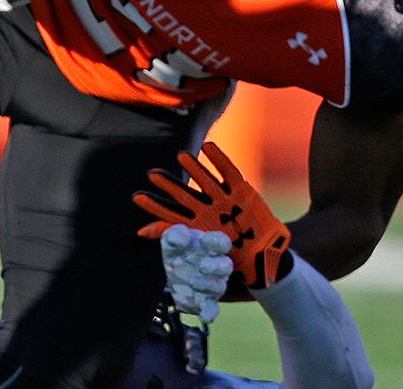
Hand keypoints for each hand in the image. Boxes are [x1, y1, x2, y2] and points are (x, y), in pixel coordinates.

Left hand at [134, 141, 290, 287]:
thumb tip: (138, 232)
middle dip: (169, 186)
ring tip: (180, 157)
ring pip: (205, 181)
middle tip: (151, 174)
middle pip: (184, 195)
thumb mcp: (203, 250)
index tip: (138, 197)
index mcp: (197, 226)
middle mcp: (207, 209)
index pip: (171, 215)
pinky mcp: (241, 191)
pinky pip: (229, 173)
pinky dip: (219, 160)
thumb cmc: (232, 256)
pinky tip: (207, 146)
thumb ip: (172, 236)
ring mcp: (223, 199)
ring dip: (193, 169)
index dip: (155, 207)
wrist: (264, 255)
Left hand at [159, 224, 232, 323]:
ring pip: (218, 286)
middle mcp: (217, 265)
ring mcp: (213, 284)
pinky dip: (210, 313)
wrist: (173, 269)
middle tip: (201, 266)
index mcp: (211, 246)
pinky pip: (212, 308)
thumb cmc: (179, 250)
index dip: (216, 242)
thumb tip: (181, 236)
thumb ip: (175, 234)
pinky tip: (206, 317)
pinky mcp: (205, 301)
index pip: (221, 242)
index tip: (204, 241)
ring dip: (206, 285)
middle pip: (225, 266)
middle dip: (215, 266)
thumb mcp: (172, 239)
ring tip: (191, 282)